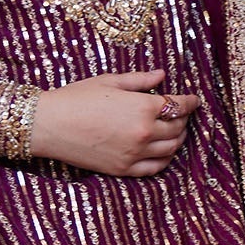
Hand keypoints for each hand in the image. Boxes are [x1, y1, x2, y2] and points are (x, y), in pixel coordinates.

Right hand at [29, 68, 200, 175]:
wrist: (49, 125)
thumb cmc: (76, 98)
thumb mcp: (110, 82)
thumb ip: (140, 80)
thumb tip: (162, 75)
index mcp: (143, 107)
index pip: (179, 106)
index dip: (191, 102)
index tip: (195, 99)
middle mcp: (144, 132)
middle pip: (178, 127)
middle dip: (184, 119)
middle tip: (183, 113)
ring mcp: (135, 153)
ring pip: (171, 149)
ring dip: (178, 139)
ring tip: (176, 131)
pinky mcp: (123, 169)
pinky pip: (155, 168)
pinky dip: (165, 160)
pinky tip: (164, 152)